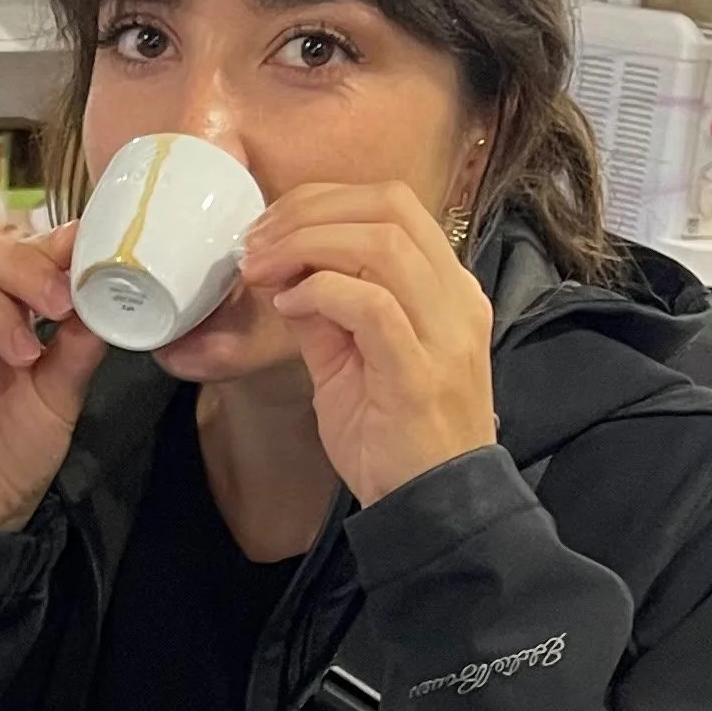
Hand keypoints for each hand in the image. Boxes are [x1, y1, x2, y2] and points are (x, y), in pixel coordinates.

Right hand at [0, 220, 107, 530]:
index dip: (48, 242)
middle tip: (55, 307)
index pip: (20, 244)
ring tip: (20, 354)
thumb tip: (105, 293)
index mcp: (8, 301)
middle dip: (19, 266)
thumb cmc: (20, 443)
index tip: (81, 260)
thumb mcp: (64, 392)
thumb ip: (79, 343)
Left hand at [238, 181, 495, 507]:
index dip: (322, 200)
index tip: (268, 229)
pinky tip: (288, 307)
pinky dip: (321, 292)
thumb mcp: (351, 362)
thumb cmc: (393, 440)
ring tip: (263, 271)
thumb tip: (283, 273)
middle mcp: (455, 299)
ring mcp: (444, 333)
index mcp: (446, 288)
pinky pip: (371, 304)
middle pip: (389, 206)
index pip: (393, 204)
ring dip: (307, 246)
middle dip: (309, 212)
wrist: (430, 509)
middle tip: (256, 245)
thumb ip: (326, 312)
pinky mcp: (420, 371)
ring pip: (381, 244)